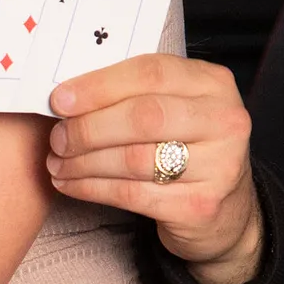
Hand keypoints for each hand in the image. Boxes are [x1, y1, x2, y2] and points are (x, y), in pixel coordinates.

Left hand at [46, 53, 263, 283]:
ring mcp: (218, 165)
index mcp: (213, 83)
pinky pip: (131, 194)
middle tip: (57, 138)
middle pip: (143, 117)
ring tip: (57, 162)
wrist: (225, 210)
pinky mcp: (199, 206)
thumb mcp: (174, 108)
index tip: (59, 100)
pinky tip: (71, 184)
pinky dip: (92, 188)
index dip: (99, 85)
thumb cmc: (186, 148)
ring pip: (134, 159)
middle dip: (89, 128)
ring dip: (84, 162)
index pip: (151, 72)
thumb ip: (133, 93)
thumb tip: (67, 96)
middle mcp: (224, 120)